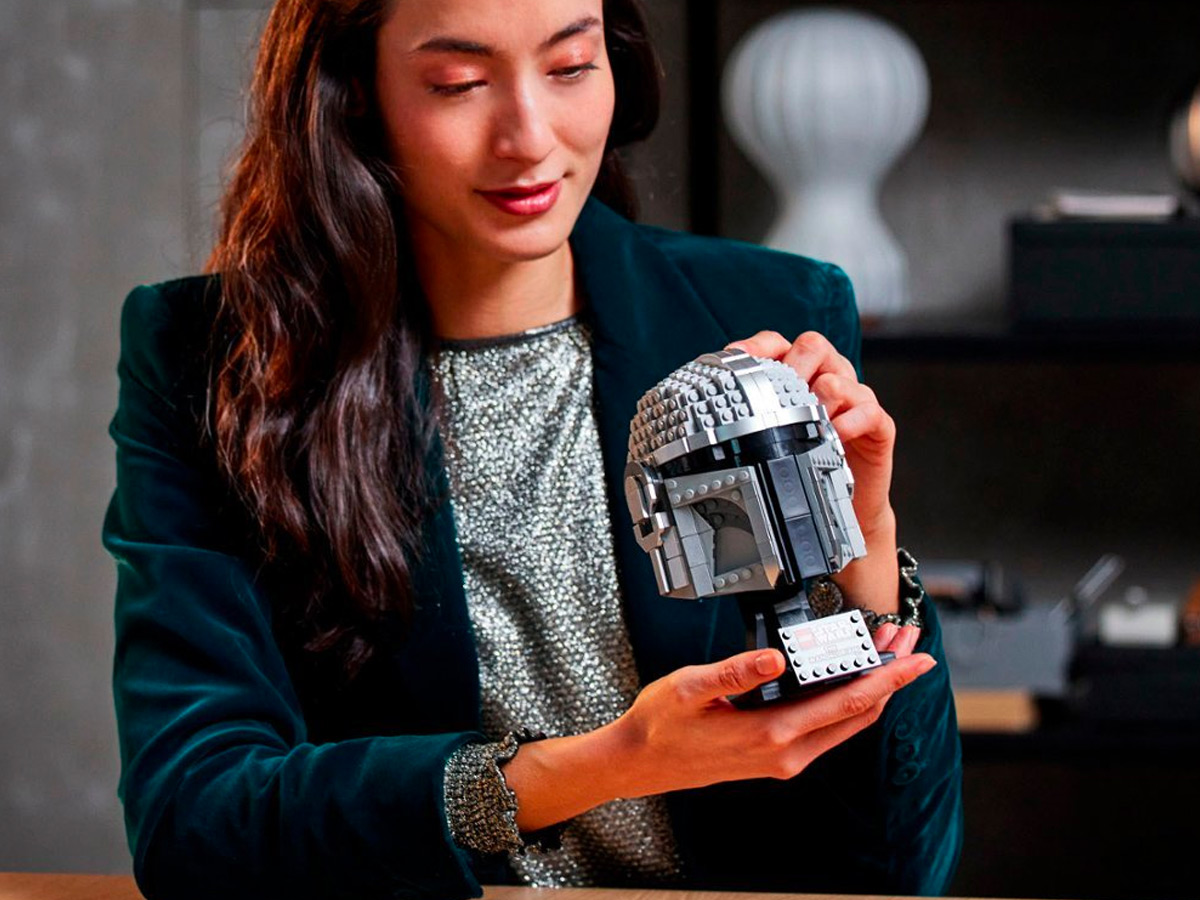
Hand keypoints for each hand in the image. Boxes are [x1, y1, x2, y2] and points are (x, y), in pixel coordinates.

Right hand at [505, 626, 930, 830]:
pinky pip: (826, 729)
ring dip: (871, 690)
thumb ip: (736, 671)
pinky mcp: (774, 756)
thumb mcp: (691, 688)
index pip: (847, 702)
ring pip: (845, 724)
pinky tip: (848, 682)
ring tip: (887, 656)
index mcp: (772, 734)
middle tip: (911, 646)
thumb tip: (775, 656)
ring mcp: (783, 758)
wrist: (639, 762)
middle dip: (889, 679)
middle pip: (857, 713)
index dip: (887, 678)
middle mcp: (786, 753)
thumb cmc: (660, 725)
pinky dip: (847, 702)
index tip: (915, 659)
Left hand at [725, 331, 899, 613]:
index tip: (733, 358)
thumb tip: (683, 441)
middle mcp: (825, 380)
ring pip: (842, 374)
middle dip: (793, 362)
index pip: (776, 344)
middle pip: (813, 345)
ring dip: (823, 389)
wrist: (841, 511)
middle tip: (778, 389)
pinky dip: (852, 419)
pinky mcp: (877, 425)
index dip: (756, 346)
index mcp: (794, 378)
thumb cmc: (798, 470)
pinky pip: (870, 410)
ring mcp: (853, 400)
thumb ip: (737, 432)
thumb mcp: (763, 448)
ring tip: (808, 413)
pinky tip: (834, 433)